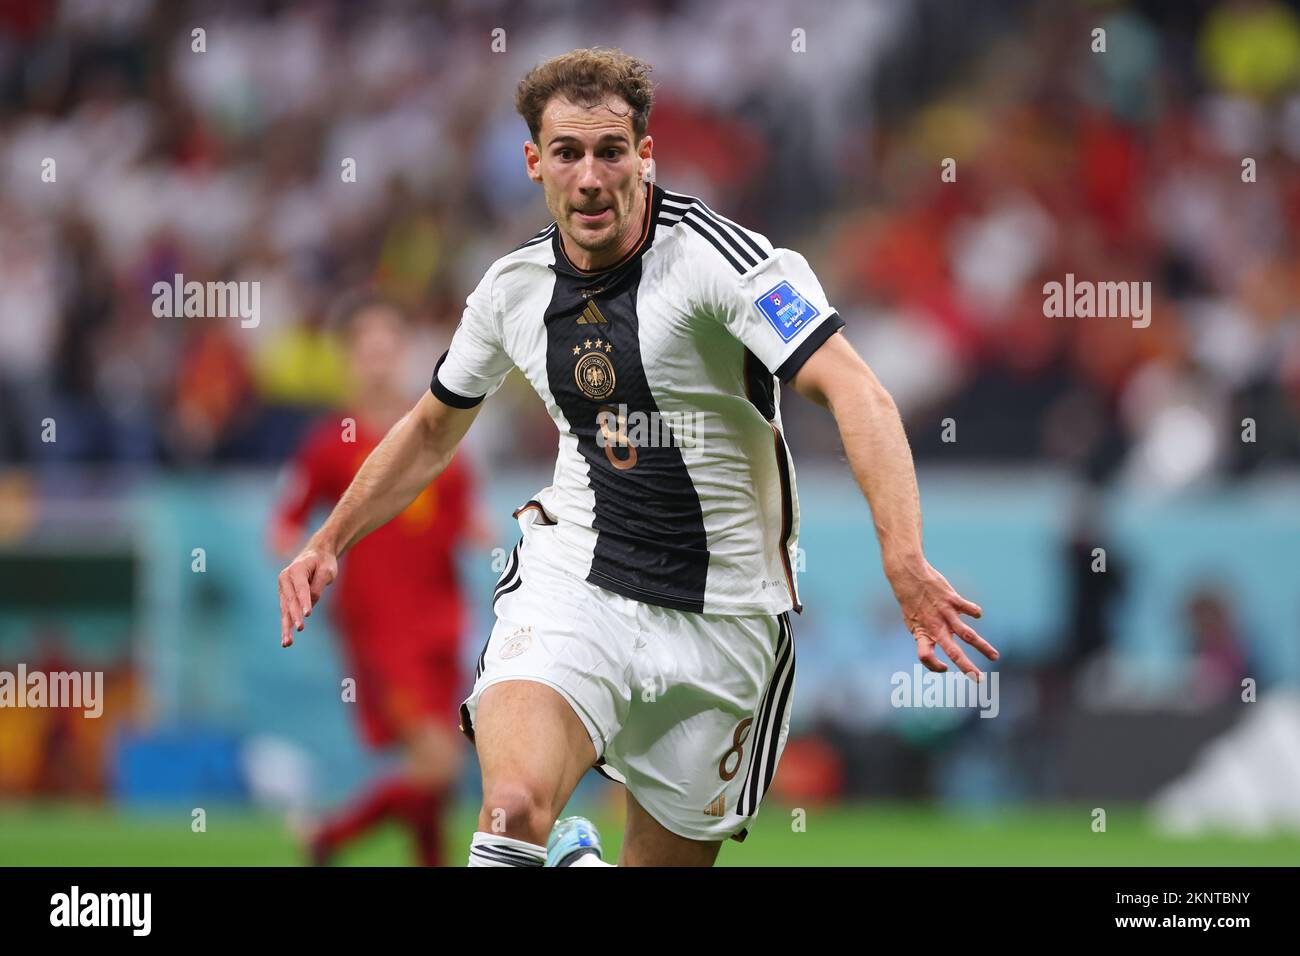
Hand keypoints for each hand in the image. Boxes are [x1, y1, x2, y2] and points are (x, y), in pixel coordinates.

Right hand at [277, 547, 337, 647]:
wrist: (316, 555)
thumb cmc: (323, 562)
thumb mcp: (327, 571)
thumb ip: (318, 586)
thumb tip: (309, 606)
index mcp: (296, 569)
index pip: (301, 588)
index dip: (305, 601)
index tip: (308, 614)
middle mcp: (285, 578)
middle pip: (291, 600)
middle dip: (295, 616)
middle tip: (300, 628)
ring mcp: (283, 588)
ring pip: (285, 610)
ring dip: (286, 627)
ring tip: (287, 642)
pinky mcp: (284, 596)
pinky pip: (285, 612)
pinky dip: (286, 625)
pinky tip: (286, 639)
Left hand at [887, 557, 997, 680]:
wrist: (907, 574)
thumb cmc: (911, 600)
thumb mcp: (913, 621)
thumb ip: (926, 636)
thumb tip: (939, 649)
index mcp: (922, 632)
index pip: (925, 656)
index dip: (933, 665)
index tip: (945, 668)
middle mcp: (934, 626)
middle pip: (953, 651)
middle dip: (967, 667)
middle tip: (980, 680)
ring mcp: (944, 613)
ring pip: (968, 634)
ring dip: (982, 647)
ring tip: (995, 656)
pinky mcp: (952, 599)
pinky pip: (968, 608)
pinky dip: (974, 612)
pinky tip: (977, 614)